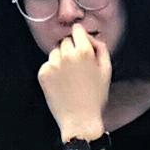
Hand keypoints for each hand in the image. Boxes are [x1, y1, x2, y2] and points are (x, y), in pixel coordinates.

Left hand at [37, 25, 113, 140]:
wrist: (79, 119)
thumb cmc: (95, 97)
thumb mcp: (106, 70)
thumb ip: (101, 48)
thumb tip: (91, 37)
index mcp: (84, 51)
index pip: (77, 30)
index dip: (80, 36)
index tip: (81, 42)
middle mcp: (67, 55)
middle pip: (65, 41)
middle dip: (71, 49)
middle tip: (77, 66)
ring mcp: (53, 64)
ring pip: (55, 52)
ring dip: (61, 59)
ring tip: (69, 77)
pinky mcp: (43, 73)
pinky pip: (48, 64)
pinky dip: (53, 70)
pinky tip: (61, 83)